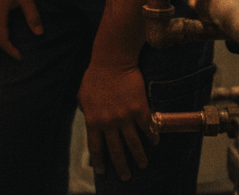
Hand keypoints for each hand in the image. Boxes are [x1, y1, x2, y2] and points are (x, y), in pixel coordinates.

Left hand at [78, 61, 156, 181]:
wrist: (113, 61)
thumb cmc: (95, 76)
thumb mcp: (83, 95)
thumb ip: (86, 111)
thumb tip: (89, 121)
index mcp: (93, 120)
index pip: (96, 147)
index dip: (100, 161)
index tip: (103, 171)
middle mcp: (109, 122)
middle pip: (116, 152)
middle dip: (121, 167)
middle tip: (125, 177)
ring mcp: (125, 117)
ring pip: (134, 145)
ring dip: (139, 158)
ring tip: (142, 165)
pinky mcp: (140, 110)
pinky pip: (148, 129)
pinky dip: (152, 138)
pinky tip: (154, 143)